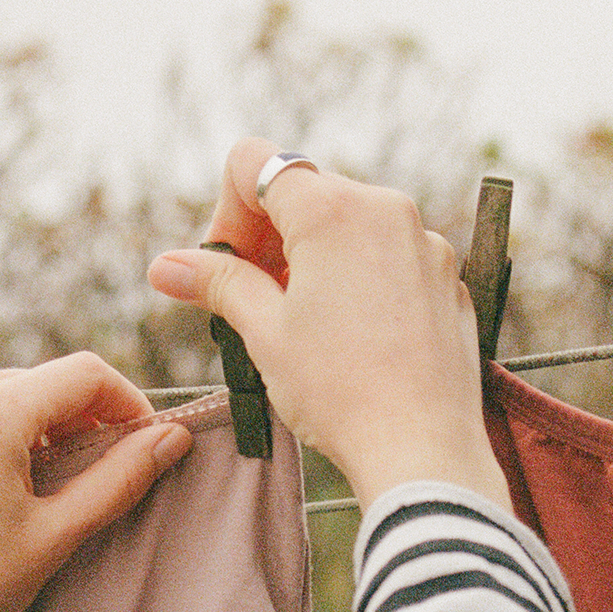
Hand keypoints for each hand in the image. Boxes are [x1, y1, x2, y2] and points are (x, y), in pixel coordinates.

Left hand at [0, 354, 191, 611]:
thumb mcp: (54, 535)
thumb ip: (119, 480)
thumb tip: (173, 439)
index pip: (84, 374)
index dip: (127, 402)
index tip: (144, 442)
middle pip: (40, 382)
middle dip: (80, 419)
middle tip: (98, 472)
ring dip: (35, 428)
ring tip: (44, 487)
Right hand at [148, 139, 507, 513]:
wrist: (421, 449)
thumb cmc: (341, 392)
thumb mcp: (264, 334)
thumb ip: (218, 284)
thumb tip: (166, 267)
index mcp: (332, 210)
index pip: (255, 162)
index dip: (227, 210)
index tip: (228, 265)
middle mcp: (385, 208)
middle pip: (304, 192)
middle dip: (269, 239)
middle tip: (254, 303)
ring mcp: (424, 242)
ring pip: (349, 227)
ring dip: (313, 262)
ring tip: (303, 327)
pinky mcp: (446, 277)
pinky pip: (389, 257)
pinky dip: (359, 281)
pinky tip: (350, 340)